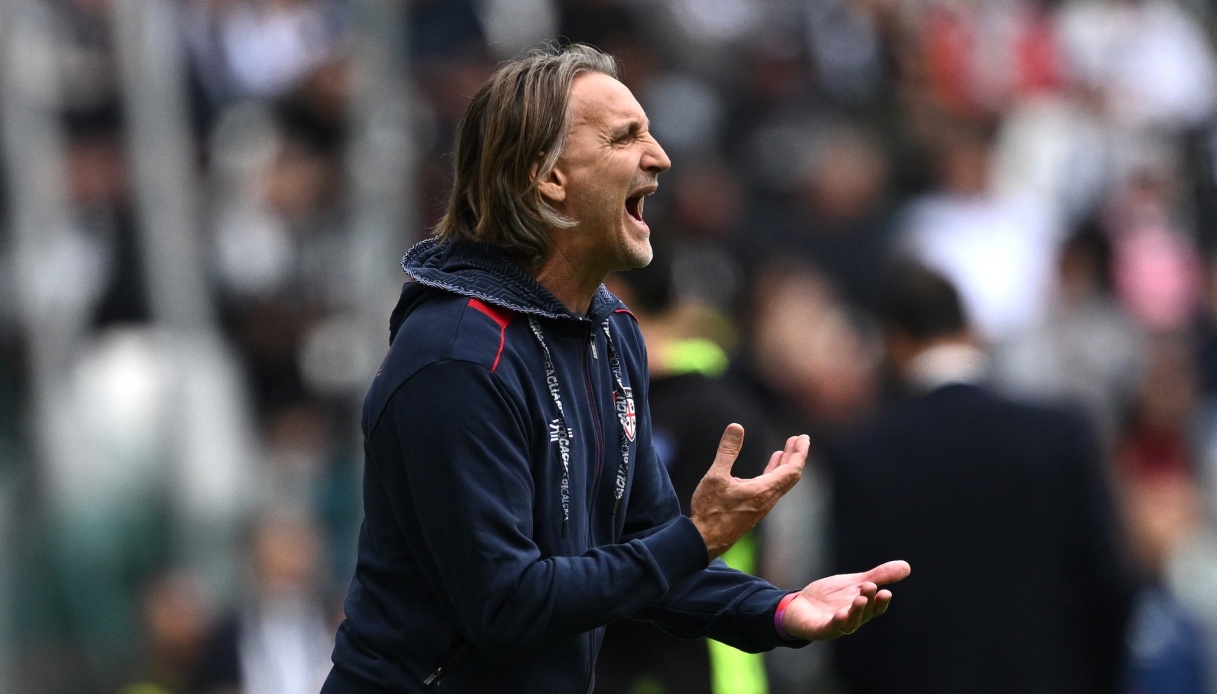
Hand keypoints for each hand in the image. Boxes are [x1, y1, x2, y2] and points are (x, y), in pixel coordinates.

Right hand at [689, 424, 807, 558]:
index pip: (792, 470)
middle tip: (799, 439)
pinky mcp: (754, 510)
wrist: (704, 540)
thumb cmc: (710, 510)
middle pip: (791, 476)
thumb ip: (727, 451)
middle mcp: (767, 500)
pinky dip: (775, 473)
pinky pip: (772, 488)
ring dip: (785, 464)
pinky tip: (769, 467)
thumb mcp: (716, 476)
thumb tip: (736, 426)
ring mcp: (761, 506)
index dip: (800, 453)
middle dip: (796, 456)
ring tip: (785, 449)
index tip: (803, 438)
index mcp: (763, 491)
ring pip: (781, 483)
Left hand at [781, 560, 910, 639]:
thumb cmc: (831, 597)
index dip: (881, 602)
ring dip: (856, 612)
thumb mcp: (855, 583)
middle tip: (869, 586)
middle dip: (868, 601)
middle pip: (864, 613)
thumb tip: (907, 567)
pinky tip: (840, 614)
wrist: (801, 606)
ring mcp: (836, 625)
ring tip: (859, 599)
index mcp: (862, 609)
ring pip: (850, 622)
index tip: (886, 592)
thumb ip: (879, 576)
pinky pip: (830, 627)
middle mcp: (852, 619)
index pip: (876, 608)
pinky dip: (837, 622)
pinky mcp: (820, 628)